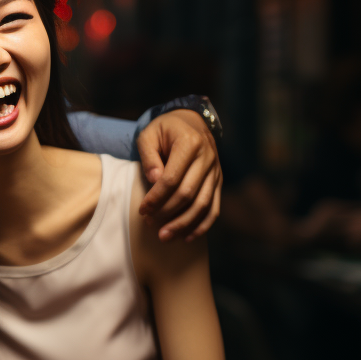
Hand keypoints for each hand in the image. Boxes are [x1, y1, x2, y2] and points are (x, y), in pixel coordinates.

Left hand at [136, 109, 221, 240]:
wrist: (192, 122)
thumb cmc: (165, 129)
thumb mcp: (149, 134)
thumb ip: (148, 156)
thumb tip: (154, 180)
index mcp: (190, 143)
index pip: (172, 178)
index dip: (156, 197)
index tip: (142, 210)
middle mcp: (207, 157)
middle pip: (187, 193)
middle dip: (167, 212)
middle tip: (149, 223)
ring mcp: (215, 171)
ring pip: (202, 204)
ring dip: (183, 224)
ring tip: (165, 236)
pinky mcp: (218, 182)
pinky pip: (214, 208)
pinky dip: (202, 225)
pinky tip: (187, 238)